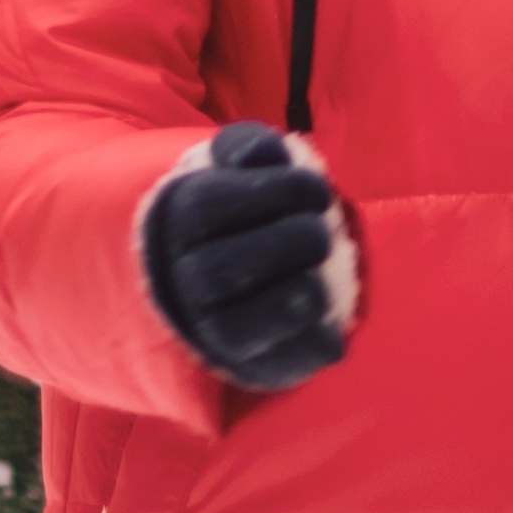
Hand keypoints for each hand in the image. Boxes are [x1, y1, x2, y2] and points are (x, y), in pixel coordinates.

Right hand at [140, 122, 360, 392]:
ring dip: (296, 297)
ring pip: (239, 326)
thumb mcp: (235, 165)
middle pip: (222, 268)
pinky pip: (273, 365)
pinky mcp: (244, 366)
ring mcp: (208, 330)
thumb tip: (265, 153)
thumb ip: (250, 146)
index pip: (209, 205)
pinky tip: (334, 324)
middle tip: (322, 231)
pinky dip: (310, 346)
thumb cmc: (236, 207)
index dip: (275, 193)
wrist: (210, 274)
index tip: (318, 190)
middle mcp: (183, 280)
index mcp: (178, 222)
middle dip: (288, 243)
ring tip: (323, 274)